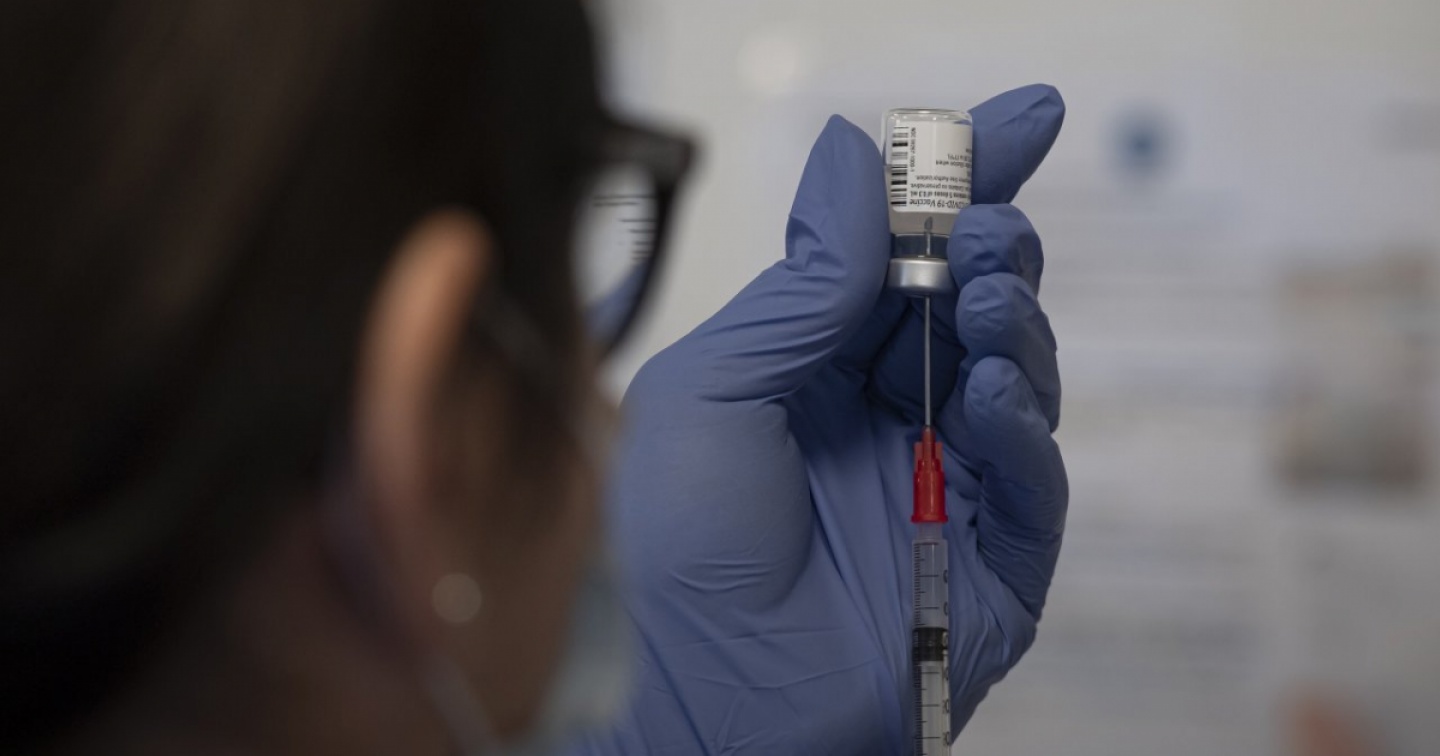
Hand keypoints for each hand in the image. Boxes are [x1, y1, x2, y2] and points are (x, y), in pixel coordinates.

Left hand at [580, 85, 1066, 754]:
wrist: (726, 700)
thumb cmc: (694, 554)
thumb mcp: (713, 390)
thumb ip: (797, 284)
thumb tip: (855, 158)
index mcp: (818, 365)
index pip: (899, 255)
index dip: (961, 184)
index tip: (1022, 120)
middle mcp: (891, 409)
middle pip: (970, 298)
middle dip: (991, 246)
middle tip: (986, 227)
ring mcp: (952, 475)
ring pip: (1018, 368)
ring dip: (1013, 318)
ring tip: (986, 296)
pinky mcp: (1001, 548)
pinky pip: (1034, 472)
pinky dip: (1024, 422)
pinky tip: (991, 391)